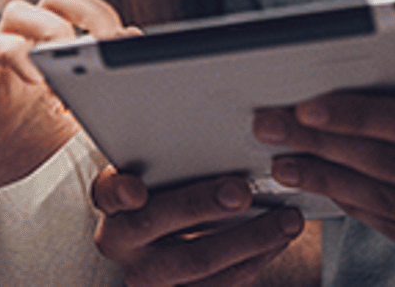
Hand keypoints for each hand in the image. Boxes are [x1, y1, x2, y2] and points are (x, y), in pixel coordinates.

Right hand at [0, 0, 118, 213]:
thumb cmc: (18, 142)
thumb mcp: (73, 119)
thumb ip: (96, 91)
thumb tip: (131, 58)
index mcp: (52, 50)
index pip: (82, 9)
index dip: (108, 18)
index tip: (129, 44)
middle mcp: (26, 43)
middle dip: (88, 12)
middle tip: (104, 46)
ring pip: (19, 10)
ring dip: (52, 32)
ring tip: (67, 67)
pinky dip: (17, 55)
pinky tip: (37, 82)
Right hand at [93, 167, 305, 286]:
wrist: (169, 237)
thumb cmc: (171, 186)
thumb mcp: (162, 168)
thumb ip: (175, 155)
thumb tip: (221, 124)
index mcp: (112, 202)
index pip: (108, 192)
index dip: (120, 191)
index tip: (135, 190)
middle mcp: (121, 242)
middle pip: (154, 224)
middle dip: (201, 208)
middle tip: (241, 191)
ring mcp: (149, 276)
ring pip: (198, 262)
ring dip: (249, 240)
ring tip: (287, 219)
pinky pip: (221, 284)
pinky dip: (256, 260)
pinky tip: (280, 239)